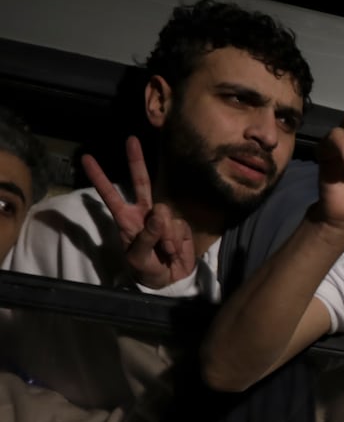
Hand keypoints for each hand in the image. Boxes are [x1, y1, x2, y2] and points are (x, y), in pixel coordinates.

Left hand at [83, 137, 195, 288]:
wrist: (169, 282)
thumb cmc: (145, 270)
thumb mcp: (138, 259)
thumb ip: (146, 237)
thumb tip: (160, 214)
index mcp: (126, 219)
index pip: (109, 195)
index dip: (99, 177)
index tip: (86, 158)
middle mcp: (144, 213)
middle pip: (140, 183)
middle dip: (135, 161)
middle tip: (131, 140)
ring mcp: (163, 219)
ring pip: (165, 214)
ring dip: (165, 238)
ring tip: (164, 253)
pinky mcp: (180, 226)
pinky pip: (179, 227)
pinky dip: (177, 242)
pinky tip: (174, 251)